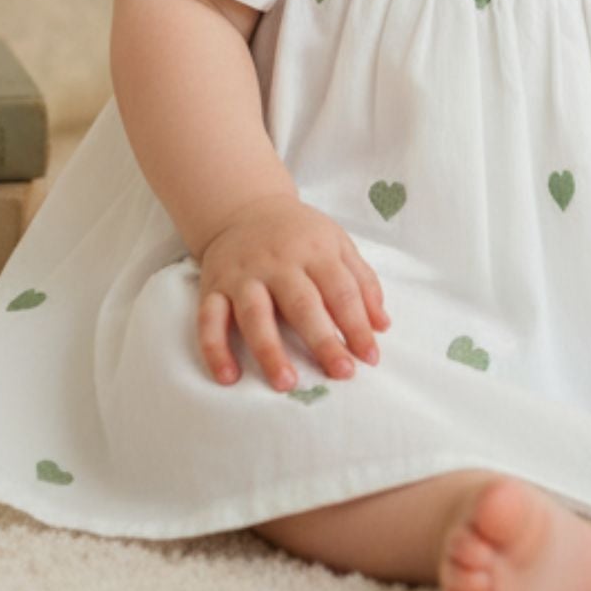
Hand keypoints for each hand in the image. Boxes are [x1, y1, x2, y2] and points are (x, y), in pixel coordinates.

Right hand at [196, 192, 391, 389]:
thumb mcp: (337, 244)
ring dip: (270, 351)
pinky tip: (229, 377)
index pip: (341, 291)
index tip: (370, 358)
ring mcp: (243, 276)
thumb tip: (382, 325)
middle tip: (341, 373)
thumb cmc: (300, 234)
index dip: (357, 325)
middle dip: (323, 341)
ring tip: (286, 383)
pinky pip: (209, 320)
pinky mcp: (213, 288)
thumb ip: (362, 282)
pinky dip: (215, 349)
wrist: (245, 207)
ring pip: (255, 315)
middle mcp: (277, 263)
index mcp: (314, 251)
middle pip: (302, 305)